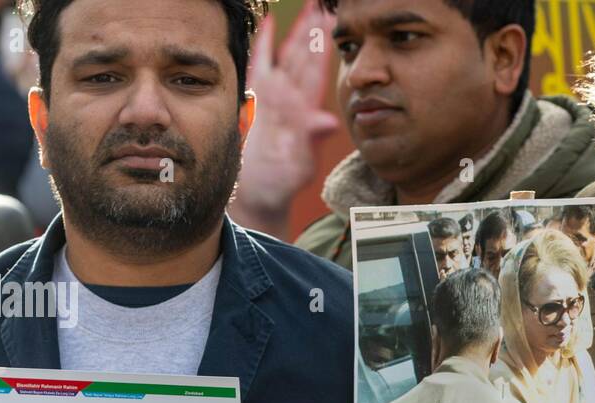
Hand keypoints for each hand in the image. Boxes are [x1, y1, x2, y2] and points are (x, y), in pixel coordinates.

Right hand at [229, 6, 339, 236]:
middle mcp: (292, 99)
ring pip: (288, 57)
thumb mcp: (300, 162)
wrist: (262, 192)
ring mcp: (276, 98)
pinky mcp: (260, 100)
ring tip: (309, 8)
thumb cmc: (282, 182)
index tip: (334, 23)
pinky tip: (269, 23)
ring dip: (298, 33)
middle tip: (326, 5)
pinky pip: (261, 66)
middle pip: (305, 58)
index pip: (317, 72)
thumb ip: (312, 140)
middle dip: (316, 32)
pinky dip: (265, 45)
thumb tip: (329, 122)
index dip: (325, 47)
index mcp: (303, 110)